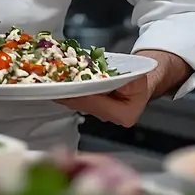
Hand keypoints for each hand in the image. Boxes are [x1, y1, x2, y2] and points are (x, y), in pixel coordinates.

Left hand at [57, 50, 191, 127]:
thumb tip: (112, 82)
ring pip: (78, 101)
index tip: (67, 86)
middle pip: (84, 104)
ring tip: (50, 80)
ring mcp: (99, 112)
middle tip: (51, 83)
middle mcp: (110, 117)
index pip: (97, 103)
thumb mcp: (138, 76)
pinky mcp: (92, 105)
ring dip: (64, 91)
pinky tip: (56, 81)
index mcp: (124, 115)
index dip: (81, 94)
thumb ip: (126, 82)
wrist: (144, 78)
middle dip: (67, 93)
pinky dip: (67, 89)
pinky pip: (77, 97)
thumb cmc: (141, 78)